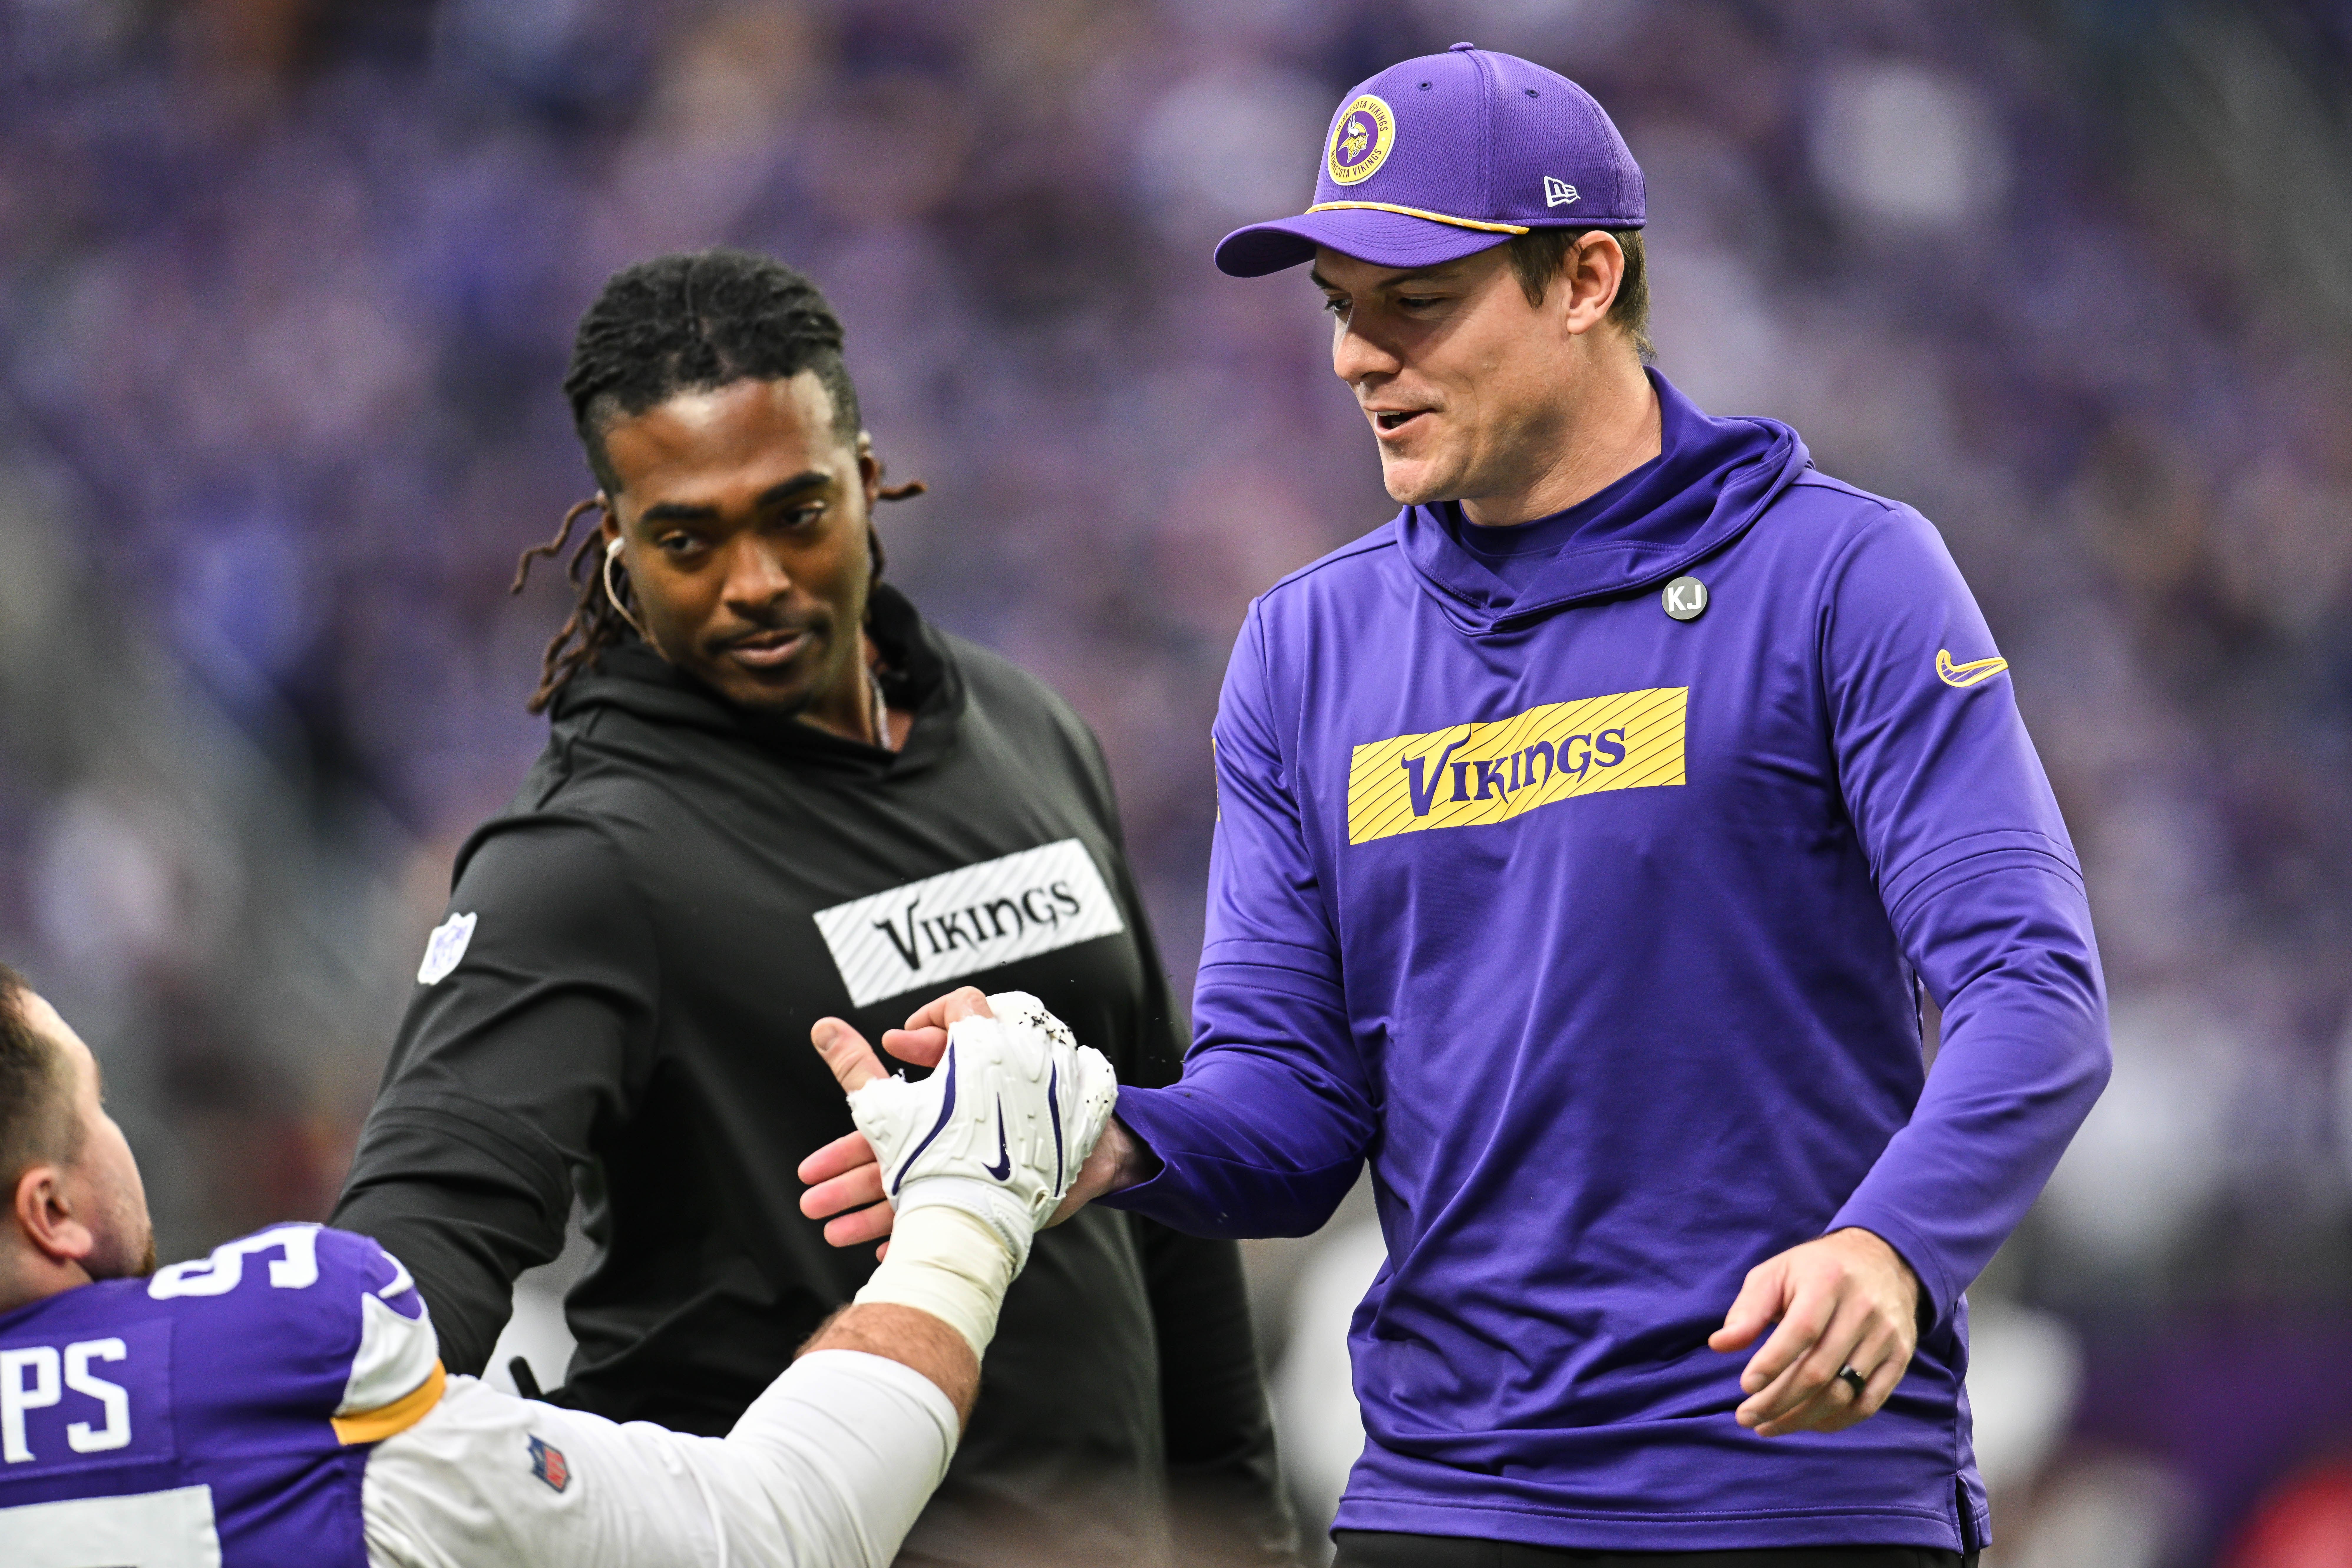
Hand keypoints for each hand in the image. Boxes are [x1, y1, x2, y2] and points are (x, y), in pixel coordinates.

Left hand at [800, 987, 1147, 1251]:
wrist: (1091, 1142)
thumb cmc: (1032, 1093)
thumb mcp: (985, 1055)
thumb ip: (940, 1043)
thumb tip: (892, 1038)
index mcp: (944, 1121)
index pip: (882, 1135)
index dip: (842, 1154)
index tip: (807, 1171)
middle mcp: (951, 1156)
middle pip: (886, 1173)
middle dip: (844, 1192)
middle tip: (808, 1206)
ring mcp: (968, 1185)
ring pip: (908, 1204)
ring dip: (868, 1221)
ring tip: (831, 1234)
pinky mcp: (989, 1207)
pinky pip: (943, 1225)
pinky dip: (913, 1236)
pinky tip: (883, 1250)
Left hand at [1706, 1227, 1920, 1436]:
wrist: (1882, 1260)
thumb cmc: (1815, 1270)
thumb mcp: (1775, 1274)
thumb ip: (1748, 1310)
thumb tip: (1719, 1345)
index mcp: (1828, 1282)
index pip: (1801, 1331)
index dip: (1772, 1363)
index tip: (1746, 1386)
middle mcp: (1863, 1310)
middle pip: (1819, 1370)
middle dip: (1778, 1401)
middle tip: (1746, 1417)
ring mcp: (1886, 1336)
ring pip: (1843, 1393)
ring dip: (1801, 1418)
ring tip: (1767, 1426)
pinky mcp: (1900, 1358)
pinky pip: (1869, 1402)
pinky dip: (1836, 1420)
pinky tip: (1807, 1423)